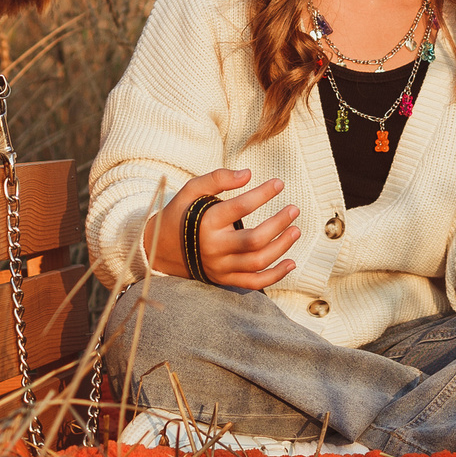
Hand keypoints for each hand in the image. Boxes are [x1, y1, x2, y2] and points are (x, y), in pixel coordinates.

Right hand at [148, 167, 299, 289]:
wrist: (160, 248)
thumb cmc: (181, 214)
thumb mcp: (191, 191)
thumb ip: (217, 178)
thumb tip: (247, 173)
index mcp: (206, 223)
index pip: (240, 207)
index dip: (262, 194)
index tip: (279, 183)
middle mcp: (214, 247)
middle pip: (254, 240)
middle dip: (278, 224)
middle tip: (294, 209)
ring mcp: (220, 266)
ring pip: (257, 262)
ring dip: (281, 247)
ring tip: (296, 230)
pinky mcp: (224, 278)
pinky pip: (253, 282)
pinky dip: (275, 276)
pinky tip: (291, 263)